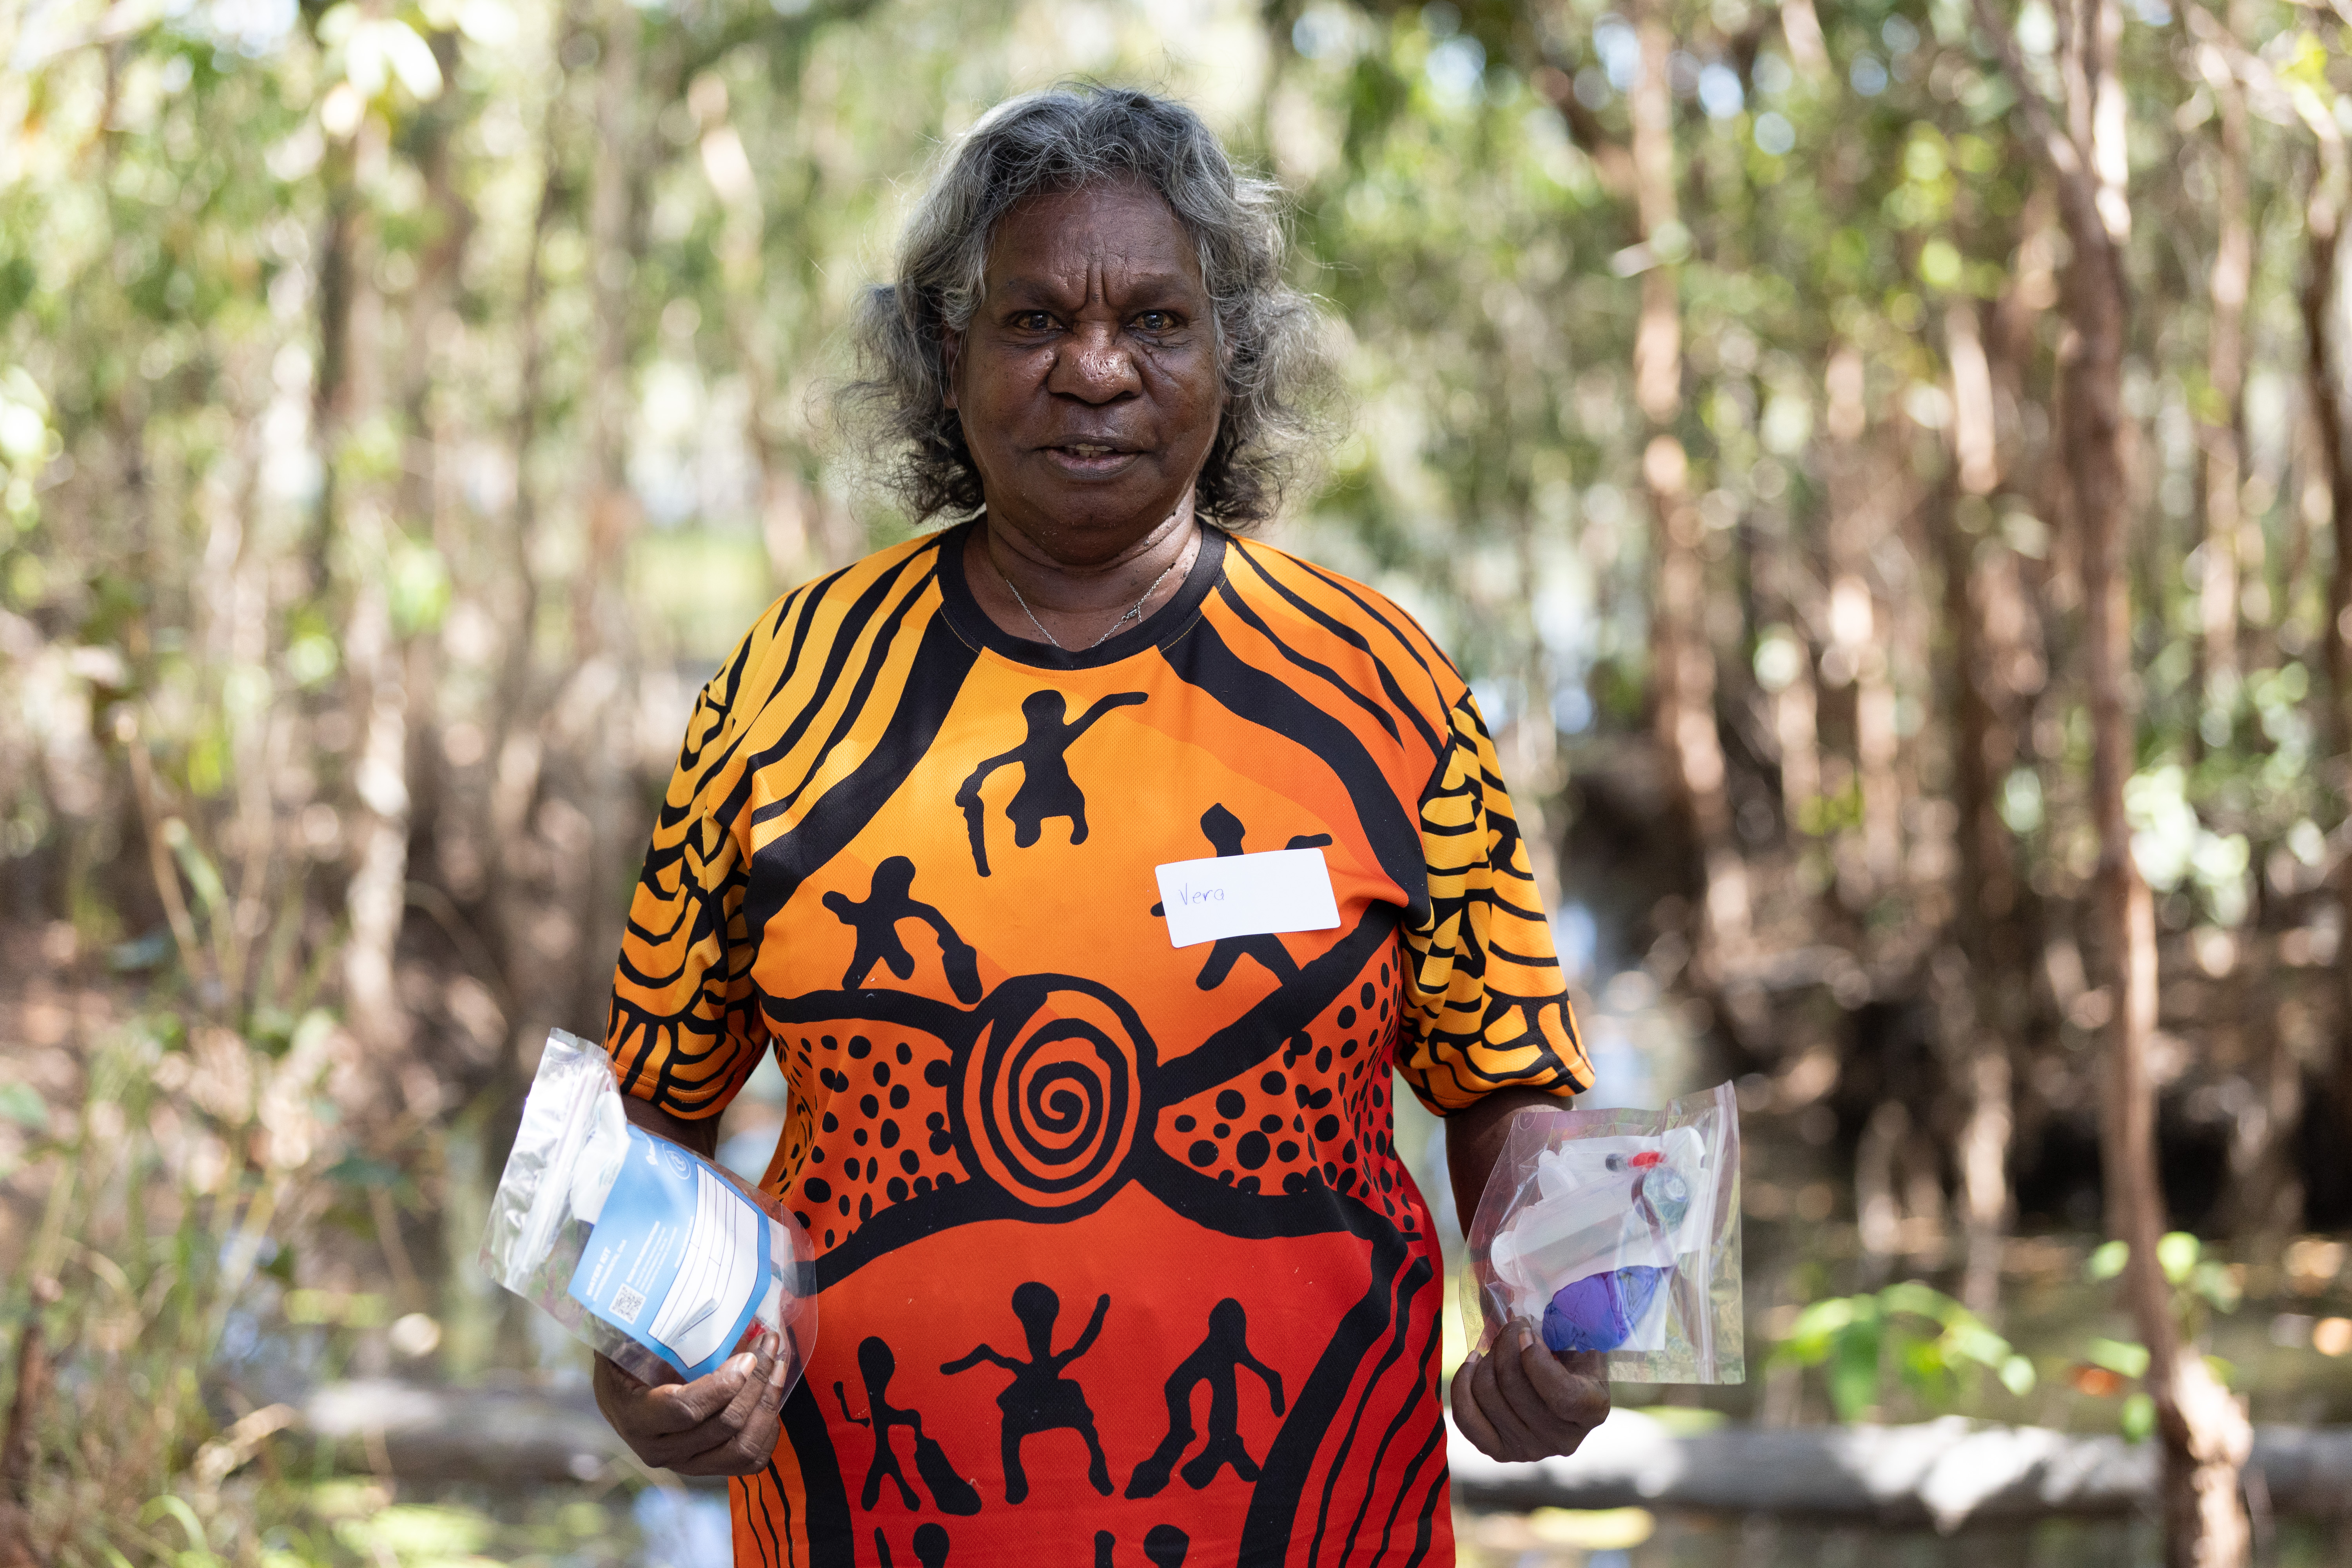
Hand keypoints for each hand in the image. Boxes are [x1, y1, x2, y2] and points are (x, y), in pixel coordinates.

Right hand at [593, 1330, 791, 1475]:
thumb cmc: (623, 1364)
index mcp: (637, 1417)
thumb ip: (643, 1329)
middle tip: (770, 1345)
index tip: (746, 1357)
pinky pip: (748, 1462)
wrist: (618, 1401)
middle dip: (756, 1383)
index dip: (722, 1386)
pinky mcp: (706, 1468)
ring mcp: (685, 1463)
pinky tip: (770, 1396)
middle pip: (723, 1425)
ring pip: (741, 1448)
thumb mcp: (622, 1345)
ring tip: (777, 1366)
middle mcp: (660, 1449)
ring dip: (767, 1405)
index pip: (685, 1410)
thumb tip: (674, 1294)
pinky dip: (767, 1431)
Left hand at [1449, 1321, 1609, 1462]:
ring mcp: (1530, 1450)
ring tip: (1496, 1347)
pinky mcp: (1500, 1452)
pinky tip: (1473, 1363)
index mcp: (1592, 1410)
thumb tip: (1513, 1313)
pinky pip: (1467, 1419)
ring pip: (1487, 1395)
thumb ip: (1558, 1328)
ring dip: (1485, 1360)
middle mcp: (1563, 1440)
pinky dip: (1463, 1383)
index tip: (1525, 1331)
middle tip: (1510, 1327)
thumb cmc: (1571, 1358)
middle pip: (1514, 1387)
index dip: (1536, 1360)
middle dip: (1504, 1345)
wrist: (1562, 1389)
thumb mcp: (1577, 1339)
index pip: (1562, 1395)